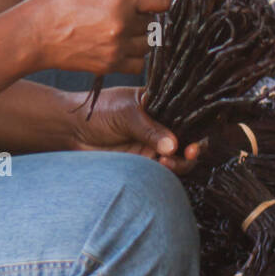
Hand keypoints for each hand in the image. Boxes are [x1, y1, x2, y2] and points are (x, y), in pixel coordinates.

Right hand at [29, 0, 171, 74]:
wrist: (35, 34)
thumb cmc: (59, 3)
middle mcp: (122, 25)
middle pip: (154, 21)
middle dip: (145, 14)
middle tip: (127, 10)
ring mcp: (117, 48)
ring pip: (149, 43)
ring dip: (141, 35)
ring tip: (122, 28)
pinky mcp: (110, 66)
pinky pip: (138, 63)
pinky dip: (135, 55)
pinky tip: (121, 45)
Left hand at [68, 87, 203, 174]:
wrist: (73, 131)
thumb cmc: (97, 112)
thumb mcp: (125, 112)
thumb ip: (149, 128)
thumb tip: (173, 145)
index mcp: (158, 104)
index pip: (184, 113)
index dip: (197, 123)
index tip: (201, 133)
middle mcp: (159, 125)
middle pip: (187, 138)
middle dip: (194, 147)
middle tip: (190, 151)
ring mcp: (153, 145)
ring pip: (178, 157)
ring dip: (181, 162)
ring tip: (168, 161)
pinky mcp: (144, 163)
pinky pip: (163, 170)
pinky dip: (168, 171)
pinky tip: (161, 165)